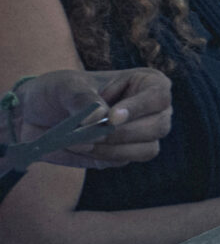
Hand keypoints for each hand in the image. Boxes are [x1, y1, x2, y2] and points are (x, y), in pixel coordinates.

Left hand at [14, 68, 172, 168]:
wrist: (37, 116)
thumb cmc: (58, 92)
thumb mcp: (66, 86)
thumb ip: (83, 99)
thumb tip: (98, 120)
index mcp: (146, 82)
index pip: (159, 96)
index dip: (139, 108)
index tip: (112, 117)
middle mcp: (152, 109)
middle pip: (158, 126)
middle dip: (122, 133)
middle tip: (88, 134)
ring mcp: (142, 133)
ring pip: (147, 149)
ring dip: (112, 148)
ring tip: (80, 141)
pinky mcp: (126, 153)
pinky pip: (124, 160)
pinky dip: (101, 156)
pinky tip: (80, 147)